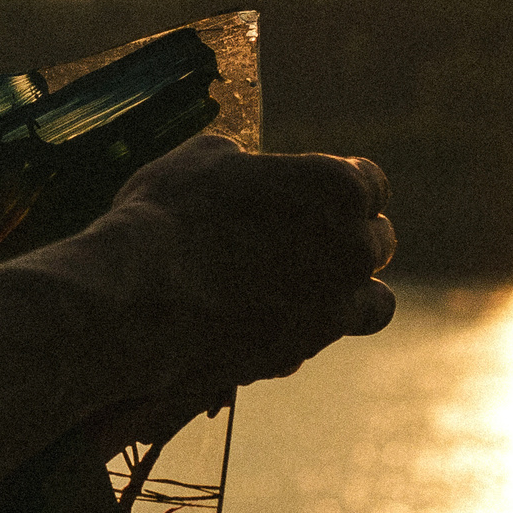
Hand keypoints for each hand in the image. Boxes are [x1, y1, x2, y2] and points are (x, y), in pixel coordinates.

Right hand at [113, 134, 395, 397]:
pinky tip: (266, 319)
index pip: (371, 184)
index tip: (318, 196)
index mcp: (338, 187)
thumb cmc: (168, 214)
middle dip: (347, 240)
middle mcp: (353, 248)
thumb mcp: (202, 160)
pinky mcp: (304, 352)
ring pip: (373, 302)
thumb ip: (246, 165)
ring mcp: (335, 306)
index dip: (340, 188)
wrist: (137, 299)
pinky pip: (324, 339)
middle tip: (308, 241)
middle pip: (375, 242)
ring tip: (307, 289)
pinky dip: (306, 329)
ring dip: (348, 293)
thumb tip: (245, 169)